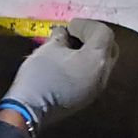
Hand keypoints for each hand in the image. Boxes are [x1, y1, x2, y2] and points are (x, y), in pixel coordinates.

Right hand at [2, 19, 117, 127]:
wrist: (29, 112)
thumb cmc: (39, 76)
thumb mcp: (48, 49)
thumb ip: (60, 36)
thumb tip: (63, 33)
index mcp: (96, 58)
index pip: (102, 33)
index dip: (86, 25)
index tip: (69, 26)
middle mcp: (103, 74)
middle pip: (108, 48)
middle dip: (94, 38)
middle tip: (76, 35)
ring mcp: (97, 89)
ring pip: (102, 64)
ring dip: (90, 53)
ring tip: (72, 50)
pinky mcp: (87, 99)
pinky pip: (94, 76)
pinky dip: (86, 66)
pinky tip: (70, 65)